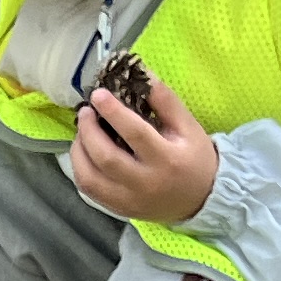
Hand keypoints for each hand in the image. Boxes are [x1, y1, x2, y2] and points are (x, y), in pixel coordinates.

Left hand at [67, 77, 220, 225]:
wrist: (202, 199)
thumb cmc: (195, 158)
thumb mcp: (188, 126)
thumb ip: (164, 100)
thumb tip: (140, 71)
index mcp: (167, 159)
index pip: (135, 133)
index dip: (113, 112)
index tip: (98, 94)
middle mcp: (146, 183)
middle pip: (106, 158)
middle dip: (89, 131)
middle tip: (86, 112)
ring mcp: (129, 200)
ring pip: (90, 179)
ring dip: (78, 151)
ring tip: (82, 132)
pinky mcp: (119, 209)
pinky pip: (89, 191)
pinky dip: (80, 169)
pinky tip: (84, 153)